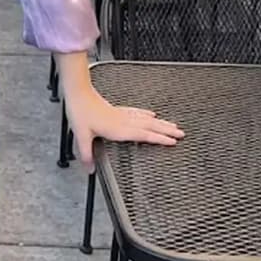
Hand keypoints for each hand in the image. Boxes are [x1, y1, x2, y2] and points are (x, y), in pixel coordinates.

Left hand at [65, 86, 183, 171]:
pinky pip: (137, 112)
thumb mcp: (81, 136)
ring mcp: (121, 114)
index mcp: (118, 129)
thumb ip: (86, 154)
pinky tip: (151, 114)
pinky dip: (146, 114)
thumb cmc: (81, 111)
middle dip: (167, 130)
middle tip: (182, 133)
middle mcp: (123, 121)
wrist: (79, 91)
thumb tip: (90, 169)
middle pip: (150, 126)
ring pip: (146, 119)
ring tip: (173, 125)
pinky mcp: (117, 109)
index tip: (173, 142)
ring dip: (161, 122)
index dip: (159, 139)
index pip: (144, 135)